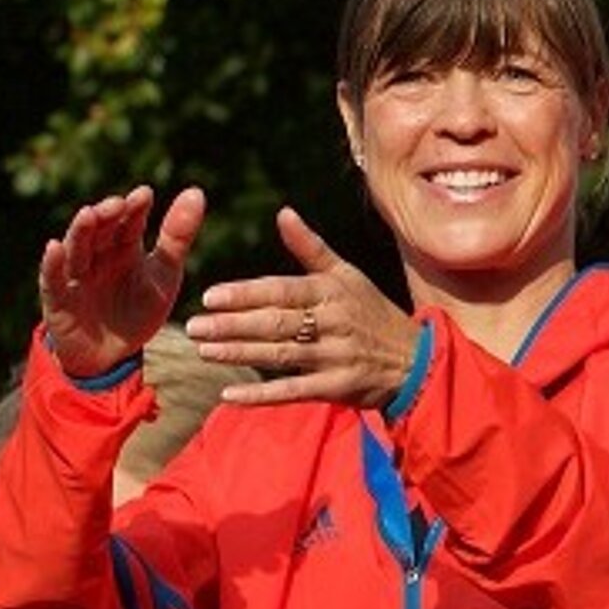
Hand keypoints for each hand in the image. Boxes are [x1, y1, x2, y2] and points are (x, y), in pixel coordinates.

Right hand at [38, 186, 204, 376]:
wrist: (113, 355)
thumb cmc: (139, 310)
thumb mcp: (165, 275)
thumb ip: (178, 236)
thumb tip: (196, 191)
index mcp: (125, 247)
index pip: (129, 222)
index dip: (135, 208)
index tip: (144, 194)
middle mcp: (98, 255)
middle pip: (101, 230)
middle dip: (107, 216)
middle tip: (117, 203)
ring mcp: (76, 275)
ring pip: (77, 248)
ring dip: (81, 231)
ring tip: (89, 214)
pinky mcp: (58, 298)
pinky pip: (53, 278)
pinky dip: (52, 263)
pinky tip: (54, 247)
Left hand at [185, 207, 424, 407]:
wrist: (414, 360)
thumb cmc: (372, 313)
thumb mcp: (348, 276)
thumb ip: (311, 248)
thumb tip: (283, 213)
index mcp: (332, 292)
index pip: (282, 291)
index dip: (246, 294)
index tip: (210, 296)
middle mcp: (334, 323)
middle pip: (276, 323)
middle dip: (232, 325)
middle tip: (194, 326)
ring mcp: (336, 357)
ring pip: (280, 355)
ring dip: (240, 354)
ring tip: (204, 351)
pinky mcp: (337, 388)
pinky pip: (293, 391)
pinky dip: (261, 394)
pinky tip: (229, 395)